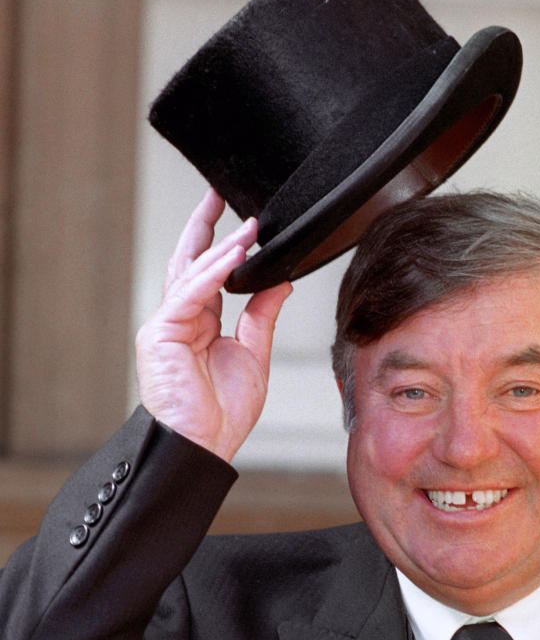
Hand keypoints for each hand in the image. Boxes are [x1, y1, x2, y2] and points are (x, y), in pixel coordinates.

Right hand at [136, 189, 292, 461]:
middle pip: (190, 261)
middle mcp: (180, 319)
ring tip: (245, 226)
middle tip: (220, 193)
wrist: (204, 446)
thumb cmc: (222, 413)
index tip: (242, 220)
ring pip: (191, 273)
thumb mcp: (254, 355)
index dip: (223, 244)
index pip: (209, 273)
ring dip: (219, 247)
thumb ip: (263, 315)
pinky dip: (211, 274)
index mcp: (200, 324)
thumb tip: (280, 280)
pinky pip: (189, 295)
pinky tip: (232, 257)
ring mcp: (166, 325)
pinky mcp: (160, 333)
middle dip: (205, 226)